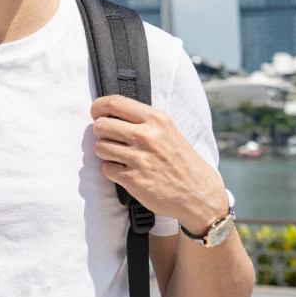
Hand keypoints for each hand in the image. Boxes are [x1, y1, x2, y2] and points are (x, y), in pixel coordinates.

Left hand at [91, 95, 227, 234]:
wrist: (198, 194)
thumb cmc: (180, 160)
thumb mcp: (168, 130)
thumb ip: (141, 120)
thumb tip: (108, 112)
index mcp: (155, 119)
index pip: (113, 102)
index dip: (98, 108)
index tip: (97, 114)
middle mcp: (146, 136)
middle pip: (100, 126)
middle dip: (101, 133)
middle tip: (111, 139)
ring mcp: (139, 159)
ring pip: (99, 147)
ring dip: (105, 153)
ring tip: (120, 157)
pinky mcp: (133, 179)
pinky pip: (105, 169)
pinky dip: (112, 171)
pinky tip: (125, 171)